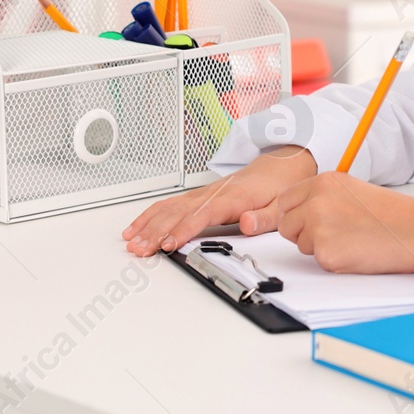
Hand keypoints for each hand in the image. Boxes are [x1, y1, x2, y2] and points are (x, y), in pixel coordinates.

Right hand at [120, 146, 316, 256]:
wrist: (280, 164)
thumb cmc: (279, 186)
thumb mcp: (281, 205)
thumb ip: (264, 218)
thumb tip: (247, 224)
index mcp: (233, 198)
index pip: (203, 215)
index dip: (184, 229)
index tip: (168, 243)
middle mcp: (213, 194)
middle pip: (179, 213)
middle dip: (156, 232)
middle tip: (140, 250)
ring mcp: (202, 194)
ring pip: (169, 208)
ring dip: (149, 225)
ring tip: (133, 243)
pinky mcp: (197, 196)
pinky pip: (169, 204)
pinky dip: (150, 215)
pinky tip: (137, 227)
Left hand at [271, 172, 413, 273]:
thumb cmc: (391, 213)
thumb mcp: (352, 190)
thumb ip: (323, 197)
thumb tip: (300, 212)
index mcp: (323, 182)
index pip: (285, 201)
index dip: (296, 214)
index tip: (308, 220)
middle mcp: (316, 202)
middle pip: (286, 225)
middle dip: (302, 232)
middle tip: (330, 234)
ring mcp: (319, 228)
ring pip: (301, 245)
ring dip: (319, 247)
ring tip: (350, 240)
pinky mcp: (326, 253)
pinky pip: (318, 261)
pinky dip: (334, 261)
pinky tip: (355, 251)